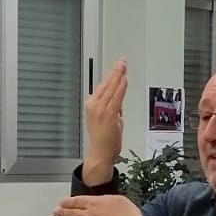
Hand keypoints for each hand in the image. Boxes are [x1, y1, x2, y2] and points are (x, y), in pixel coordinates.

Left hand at [53, 193, 142, 215]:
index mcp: (95, 203)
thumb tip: (100, 201)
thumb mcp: (118, 199)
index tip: (61, 202)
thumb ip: (106, 199)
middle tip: (55, 211)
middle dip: (62, 212)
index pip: (76, 201)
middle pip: (72, 213)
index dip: (67, 202)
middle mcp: (89, 215)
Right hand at [82, 60, 126, 184]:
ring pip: (111, 88)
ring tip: (123, 67)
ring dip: (118, 76)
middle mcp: (94, 105)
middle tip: (121, 62)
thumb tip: (119, 98)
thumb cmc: (103, 140)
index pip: (102, 86)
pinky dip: (120, 88)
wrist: (100, 154)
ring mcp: (100, 110)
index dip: (110, 75)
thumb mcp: (109, 118)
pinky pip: (116, 97)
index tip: (117, 67)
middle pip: (106, 84)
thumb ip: (114, 107)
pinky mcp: (108, 114)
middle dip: (115, 71)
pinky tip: (124, 80)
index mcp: (91, 105)